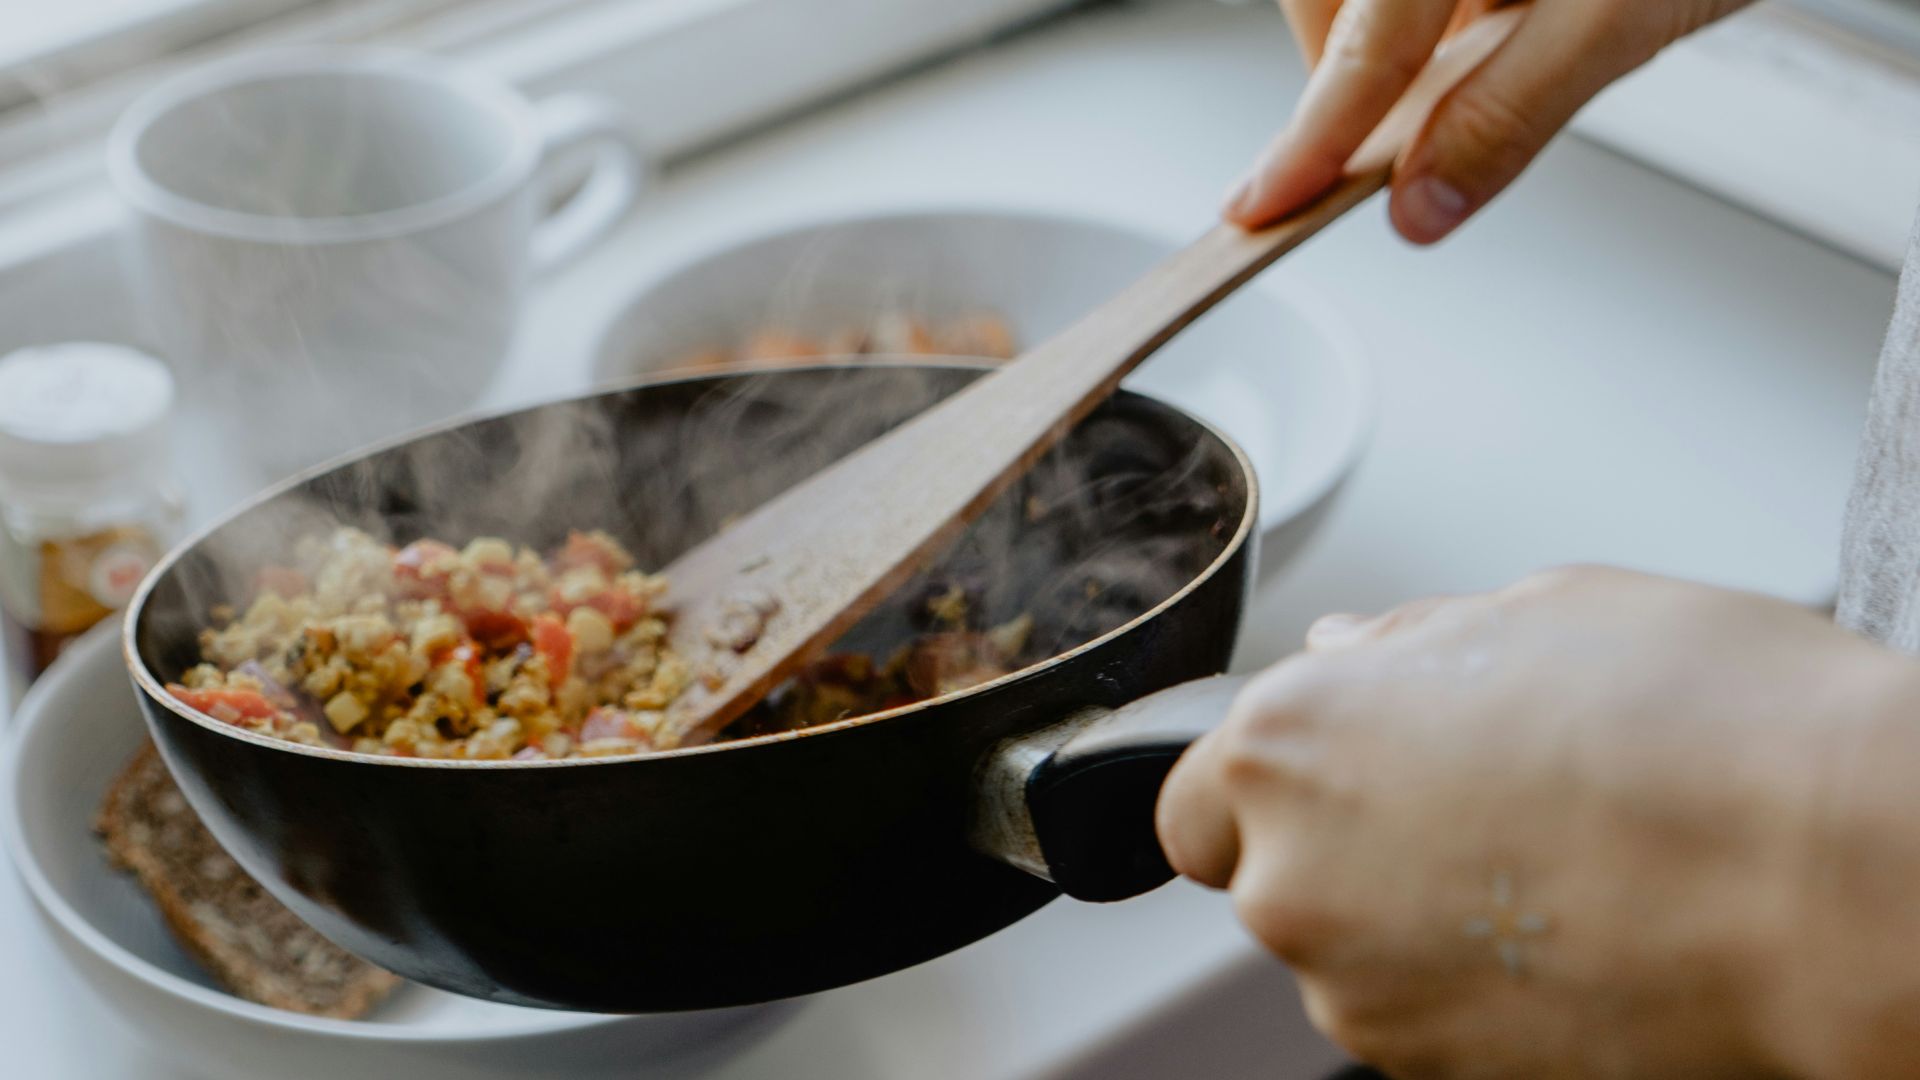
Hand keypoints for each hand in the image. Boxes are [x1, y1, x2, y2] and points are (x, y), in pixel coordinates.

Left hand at [1158, 566, 1919, 1077]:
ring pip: (1350, 952)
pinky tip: (1572, 926)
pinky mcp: (1440, 1073)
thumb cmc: (1704, 723)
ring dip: (1412, 916)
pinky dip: (1471, 983)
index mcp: (1288, 744)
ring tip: (1549, 861)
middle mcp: (1294, 878)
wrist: (1830, 876)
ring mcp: (1363, 992)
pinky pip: (1421, 1014)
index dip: (1261, 787)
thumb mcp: (1541, 609)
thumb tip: (1351, 651)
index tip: (1333, 774)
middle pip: (1272, 877)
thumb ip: (1406, 642)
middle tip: (1474, 802)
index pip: (1190, 799)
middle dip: (1345, 844)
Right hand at [1226, 0, 1752, 241]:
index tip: (1264, 205)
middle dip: (1360, 73)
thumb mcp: (1624, 11)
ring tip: (1494, 29)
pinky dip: (1421, 10)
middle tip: (1419, 119)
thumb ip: (1512, 112)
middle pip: (1335, 6)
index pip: (1363, 40)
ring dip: (1391, 38)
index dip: (1313, 134)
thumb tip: (1421, 204)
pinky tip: (1490, 6)